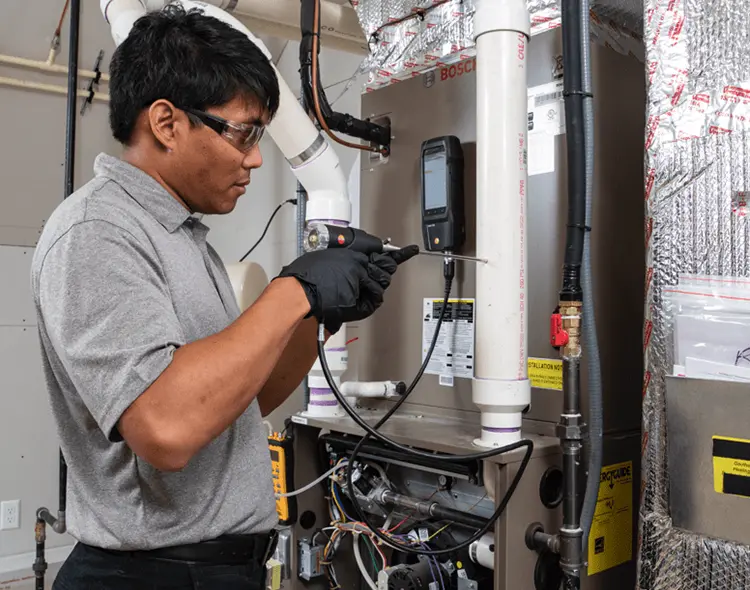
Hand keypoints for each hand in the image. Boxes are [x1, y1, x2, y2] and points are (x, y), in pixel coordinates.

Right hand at [276, 245, 419, 333]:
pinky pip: (375, 299)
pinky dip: (368, 302)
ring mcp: (362, 278)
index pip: (379, 251)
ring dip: (371, 290)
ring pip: (381, 284)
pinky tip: (354, 300)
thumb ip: (340, 261)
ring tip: (351, 293)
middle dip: (379, 276)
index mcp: (350, 253)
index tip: (409, 250)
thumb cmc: (305, 277)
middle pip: (384, 269)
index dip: (396, 254)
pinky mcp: (362, 294)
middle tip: (364, 282)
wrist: (300, 290)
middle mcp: (359, 263)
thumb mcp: (324, 258)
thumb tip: (343, 266)